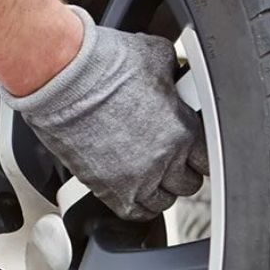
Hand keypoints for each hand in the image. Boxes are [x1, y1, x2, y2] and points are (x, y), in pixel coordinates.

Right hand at [1, 6, 208, 221]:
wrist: (62, 77)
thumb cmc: (102, 63)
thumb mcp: (156, 56)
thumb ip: (173, 73)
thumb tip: (176, 73)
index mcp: (182, 130)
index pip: (208, 159)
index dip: (200, 153)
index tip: (191, 149)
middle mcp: (164, 159)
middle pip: (189, 184)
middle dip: (181, 170)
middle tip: (168, 157)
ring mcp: (137, 178)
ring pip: (164, 202)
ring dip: (160, 189)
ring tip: (150, 173)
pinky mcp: (109, 190)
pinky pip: (135, 213)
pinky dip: (137, 204)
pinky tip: (134, 190)